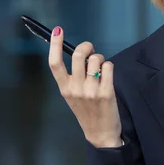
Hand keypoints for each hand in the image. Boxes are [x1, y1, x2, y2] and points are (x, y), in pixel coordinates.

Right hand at [48, 26, 121, 147]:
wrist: (100, 134)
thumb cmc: (87, 111)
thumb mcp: (73, 96)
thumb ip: (73, 77)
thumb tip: (80, 53)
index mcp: (64, 89)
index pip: (54, 64)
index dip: (55, 45)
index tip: (58, 30)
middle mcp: (75, 89)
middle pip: (78, 55)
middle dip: (87, 46)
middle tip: (91, 49)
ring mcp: (91, 91)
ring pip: (96, 59)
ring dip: (100, 59)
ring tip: (101, 69)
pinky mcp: (106, 92)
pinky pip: (108, 67)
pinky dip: (109, 67)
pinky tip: (108, 76)